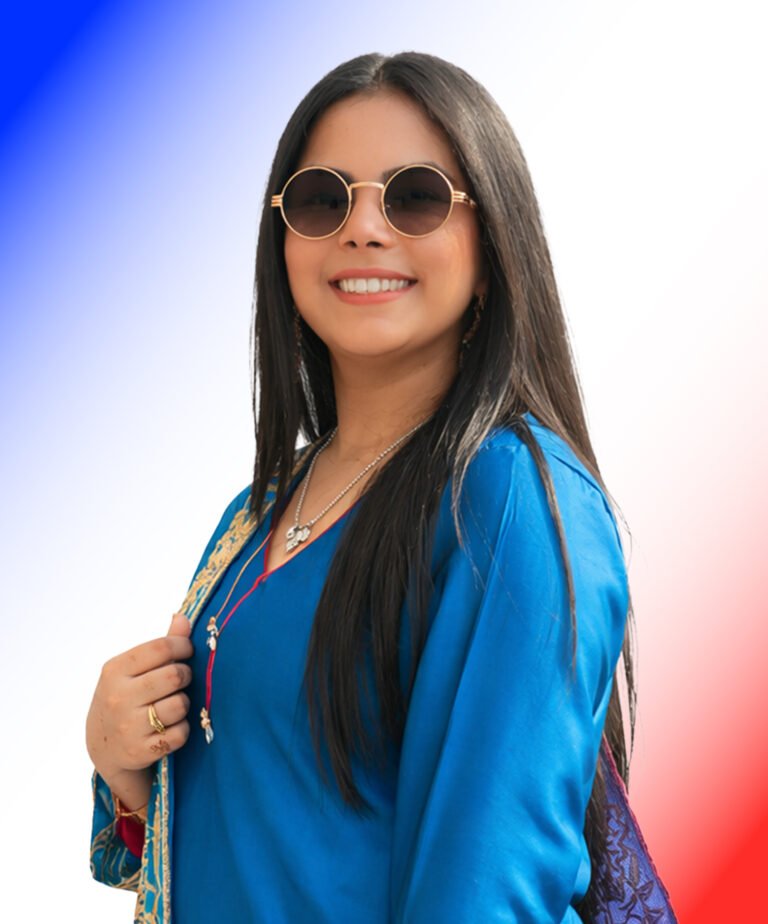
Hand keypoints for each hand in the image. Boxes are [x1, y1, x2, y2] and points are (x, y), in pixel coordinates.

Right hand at [86, 613, 193, 792]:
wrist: (103, 747)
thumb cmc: (125, 697)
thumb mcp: (132, 670)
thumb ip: (160, 646)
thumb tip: (183, 617)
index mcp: (115, 670)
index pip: (160, 647)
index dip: (182, 646)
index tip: (187, 650)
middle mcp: (118, 697)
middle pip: (174, 675)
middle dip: (185, 676)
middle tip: (181, 680)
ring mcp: (128, 726)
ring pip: (180, 704)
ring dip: (184, 704)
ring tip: (174, 704)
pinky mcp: (140, 751)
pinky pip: (179, 734)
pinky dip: (181, 730)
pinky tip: (169, 727)